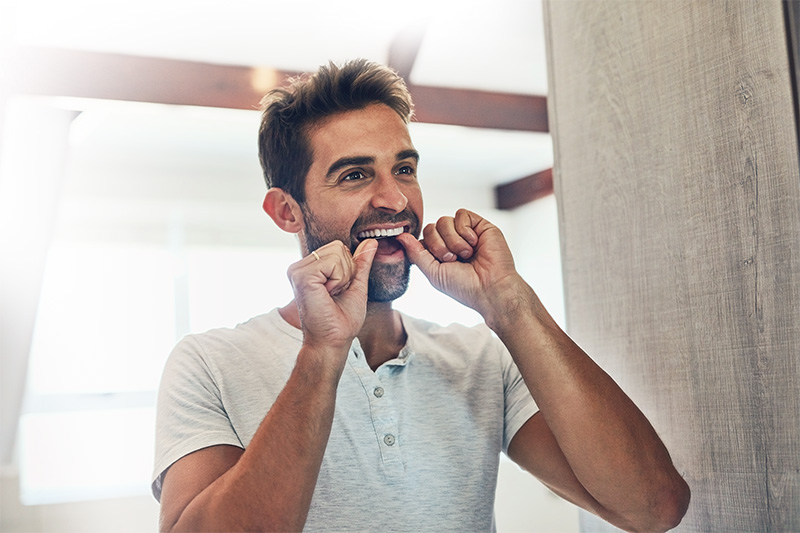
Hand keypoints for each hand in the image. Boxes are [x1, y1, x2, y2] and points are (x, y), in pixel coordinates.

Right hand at [287, 239, 377, 353]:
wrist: (333, 341)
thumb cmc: (342, 319)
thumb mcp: (356, 285)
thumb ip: (361, 263)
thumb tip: (371, 241)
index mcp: (310, 268)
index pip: (338, 247)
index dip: (348, 269)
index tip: (339, 291)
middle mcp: (300, 267)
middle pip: (338, 246)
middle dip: (346, 271)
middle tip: (335, 293)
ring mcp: (297, 270)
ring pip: (336, 252)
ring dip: (342, 276)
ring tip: (331, 294)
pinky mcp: (300, 275)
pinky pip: (332, 262)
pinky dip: (338, 279)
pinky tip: (327, 294)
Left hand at [397, 209, 524, 320]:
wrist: (490, 287)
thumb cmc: (463, 286)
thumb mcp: (433, 272)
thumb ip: (416, 253)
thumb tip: (400, 236)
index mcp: (439, 252)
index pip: (422, 237)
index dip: (427, 248)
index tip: (440, 262)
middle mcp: (451, 240)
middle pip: (431, 227)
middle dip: (439, 245)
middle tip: (453, 259)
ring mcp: (465, 232)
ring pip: (444, 220)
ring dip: (453, 240)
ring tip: (466, 254)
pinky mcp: (479, 224)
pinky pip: (461, 214)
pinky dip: (465, 230)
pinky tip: (475, 243)